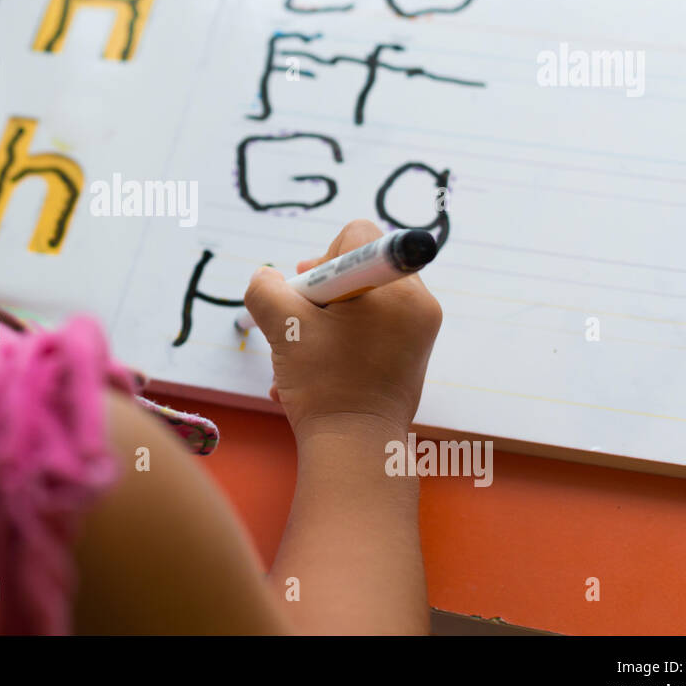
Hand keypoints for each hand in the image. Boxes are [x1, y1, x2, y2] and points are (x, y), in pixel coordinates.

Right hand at [242, 220, 441, 436]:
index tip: (309, 295)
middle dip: (322, 293)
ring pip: (362, 300)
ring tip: (305, 354)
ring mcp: (419, 331)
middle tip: (303, 324)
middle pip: (359, 267)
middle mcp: (419, 304)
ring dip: (325, 320)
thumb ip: (266, 288)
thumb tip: (267, 277)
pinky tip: (316, 370)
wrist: (355, 449)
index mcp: (397, 289)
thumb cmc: (323, 385)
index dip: (322, 259)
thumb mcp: (283, 327)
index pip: (357, 236)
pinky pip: (373, 327)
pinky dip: (342, 340)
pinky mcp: (412, 354)